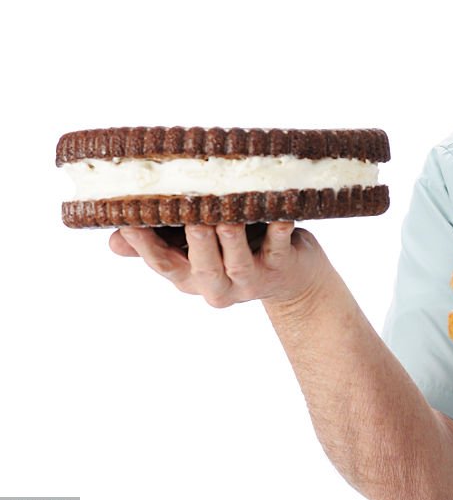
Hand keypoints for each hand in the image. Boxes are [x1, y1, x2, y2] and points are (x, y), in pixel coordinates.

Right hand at [110, 222, 331, 308]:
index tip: (130, 222)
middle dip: (194, 242)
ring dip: (231, 240)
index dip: (144, 246)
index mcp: (190, 277)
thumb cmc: (237, 249)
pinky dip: (279, 230)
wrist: (293, 277)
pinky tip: (279, 214)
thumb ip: (160, 242)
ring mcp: (251, 280)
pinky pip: (279, 247)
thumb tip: (113, 239)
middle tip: (189, 217)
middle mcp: (217, 285)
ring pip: (237, 262)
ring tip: (225, 218)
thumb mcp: (195, 250)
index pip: (163, 264)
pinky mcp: (282, 267)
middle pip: (201, 267)